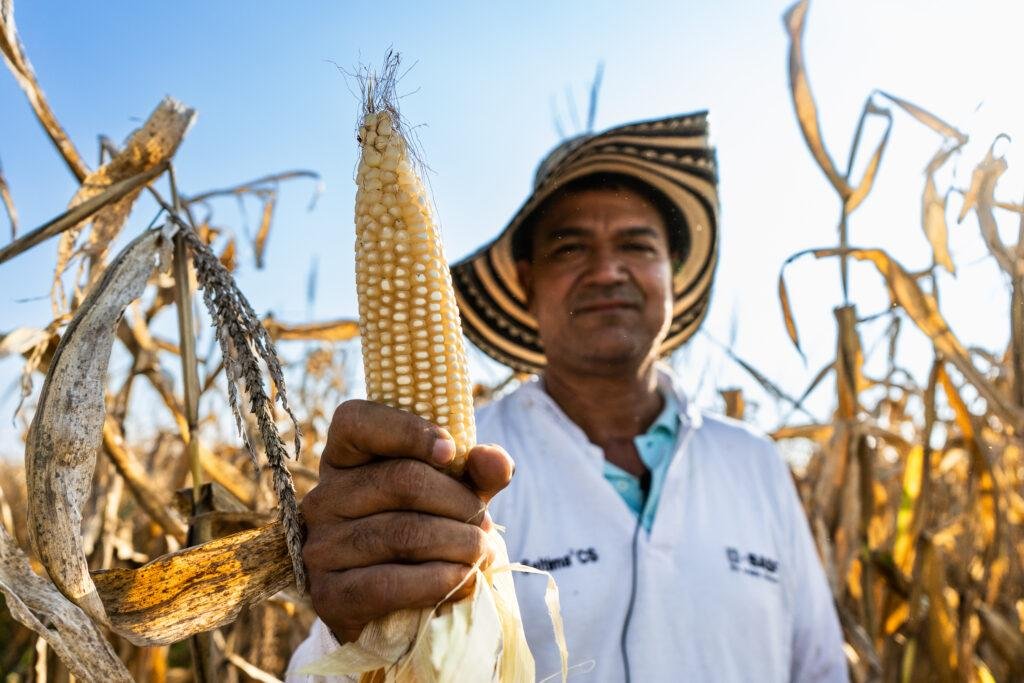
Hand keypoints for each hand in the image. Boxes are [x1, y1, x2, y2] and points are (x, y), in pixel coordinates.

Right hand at [300, 399, 514, 643]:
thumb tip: (497, 461)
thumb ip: (476, 472)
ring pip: (402, 533)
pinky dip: (439, 581)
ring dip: (458, 544)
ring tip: (482, 552)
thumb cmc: (424, 529)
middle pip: (400, 480)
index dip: (408, 430)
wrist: (394, 606)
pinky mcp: (328, 595)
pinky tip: (464, 581)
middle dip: (458, 502)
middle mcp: (323, 497)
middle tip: (485, 523)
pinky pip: (389, 584)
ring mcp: (320, 546)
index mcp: (344, 458)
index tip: (452, 452)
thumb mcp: (452, 493)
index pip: (357, 421)